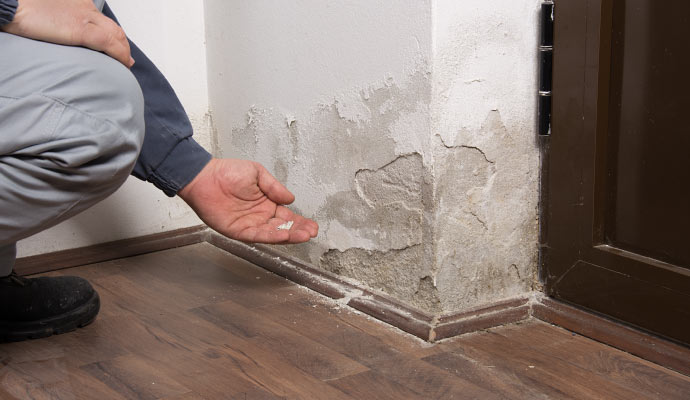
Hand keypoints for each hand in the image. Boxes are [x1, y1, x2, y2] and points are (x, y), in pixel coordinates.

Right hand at [1, 0, 133, 66]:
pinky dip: (119, 55)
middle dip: (123, 45)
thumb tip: (64, 34)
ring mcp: (85, 19)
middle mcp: (86, 9)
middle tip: (126, 59)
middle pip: (114, 28)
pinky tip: (122, 64)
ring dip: (124, 52)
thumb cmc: (26, 11)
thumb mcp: (51, 14)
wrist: (14, 6)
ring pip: (116, 36)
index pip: (103, 21)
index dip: (114, 35)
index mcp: (79, 3)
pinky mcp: (81, 30)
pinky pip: (109, 44)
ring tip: (125, 65)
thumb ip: (62, 22)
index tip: (118, 46)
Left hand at [178, 158, 318, 243]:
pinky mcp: (238, 230)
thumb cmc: (227, 172)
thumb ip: (274, 187)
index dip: (300, 221)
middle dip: (298, 230)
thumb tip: (290, 198)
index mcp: (266, 203)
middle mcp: (259, 216)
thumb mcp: (257, 173)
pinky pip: (257, 235)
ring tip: (304, 235)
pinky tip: (284, 235)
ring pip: (273, 233)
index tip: (312, 225)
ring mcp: (249, 224)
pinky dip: (271, 236)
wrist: (205, 177)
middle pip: (283, 227)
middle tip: (312, 232)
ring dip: (289, 235)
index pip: (287, 216)